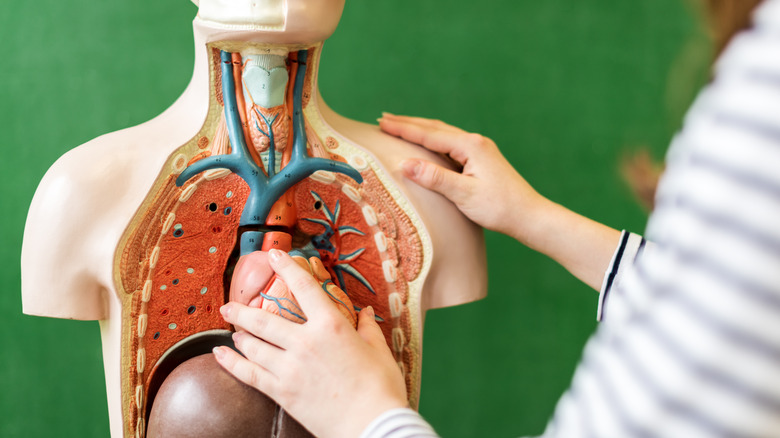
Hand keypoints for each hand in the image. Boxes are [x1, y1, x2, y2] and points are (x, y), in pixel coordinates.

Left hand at [214, 249, 407, 437]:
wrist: (372, 425)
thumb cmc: (381, 388)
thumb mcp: (379, 351)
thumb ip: (367, 328)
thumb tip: (365, 312)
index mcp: (331, 326)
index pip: (304, 288)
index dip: (287, 268)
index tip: (275, 256)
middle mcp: (305, 342)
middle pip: (264, 318)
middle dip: (243, 309)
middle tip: (230, 305)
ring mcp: (290, 368)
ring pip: (253, 345)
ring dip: (239, 333)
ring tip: (231, 329)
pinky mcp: (282, 392)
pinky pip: (249, 374)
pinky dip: (231, 363)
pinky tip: (220, 355)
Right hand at [379, 113, 543, 240]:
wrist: (529, 216)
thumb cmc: (499, 208)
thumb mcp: (464, 195)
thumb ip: (435, 178)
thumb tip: (405, 164)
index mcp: (470, 146)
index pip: (429, 134)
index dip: (404, 129)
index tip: (382, 123)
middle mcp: (475, 142)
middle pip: (435, 128)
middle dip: (408, 123)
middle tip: (383, 119)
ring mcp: (480, 149)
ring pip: (443, 133)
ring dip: (420, 129)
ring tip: (399, 126)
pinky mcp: (481, 159)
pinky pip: (450, 143)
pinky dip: (433, 139)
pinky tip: (427, 143)